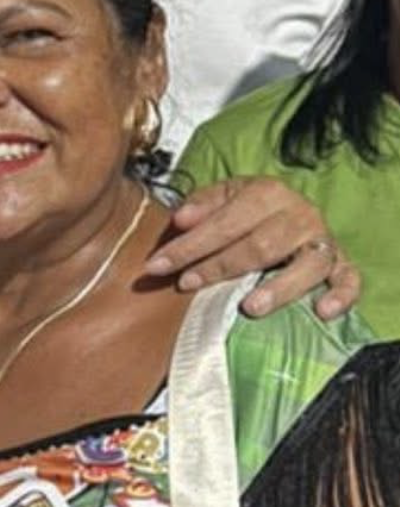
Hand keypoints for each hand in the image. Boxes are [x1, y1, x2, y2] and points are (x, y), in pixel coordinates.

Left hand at [144, 176, 359, 319]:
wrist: (292, 213)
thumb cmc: (251, 211)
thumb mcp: (225, 198)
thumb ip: (202, 206)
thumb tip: (179, 219)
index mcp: (268, 193)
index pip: (226, 221)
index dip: (190, 245)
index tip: (158, 265)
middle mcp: (299, 215)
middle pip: (261, 244)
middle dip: (220, 266)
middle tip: (187, 284)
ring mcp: (323, 241)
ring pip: (307, 264)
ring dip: (280, 287)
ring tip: (251, 307)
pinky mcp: (341, 264)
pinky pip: (348, 280)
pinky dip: (340, 296)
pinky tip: (322, 312)